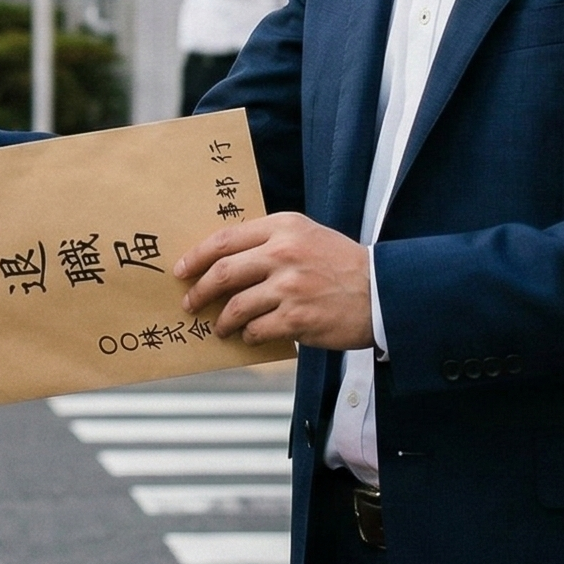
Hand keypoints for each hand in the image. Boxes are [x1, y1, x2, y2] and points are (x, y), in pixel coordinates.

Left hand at [174, 212, 372, 350]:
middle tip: (190, 303)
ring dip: (222, 321)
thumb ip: (270, 240)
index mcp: (283, 227)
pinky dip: (248, 336)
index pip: (225, 239)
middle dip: (199, 292)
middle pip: (223, 272)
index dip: (196, 256)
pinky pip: (257, 330)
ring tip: (221, 327)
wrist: (382, 292)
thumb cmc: (342, 264)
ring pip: (236, 307)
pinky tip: (250, 336)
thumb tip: (225, 260)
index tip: (182, 270)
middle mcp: (283, 253)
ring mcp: (289, 287)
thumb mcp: (308, 235)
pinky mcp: (297, 318)